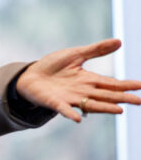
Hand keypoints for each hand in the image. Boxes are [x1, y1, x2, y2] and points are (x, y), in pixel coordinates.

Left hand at [16, 38, 140, 122]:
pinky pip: (64, 109)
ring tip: (119, 110)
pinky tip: (78, 118)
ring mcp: (69, 98)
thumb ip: (96, 50)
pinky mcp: (54, 102)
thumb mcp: (75, 55)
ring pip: (91, 104)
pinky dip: (71, 113)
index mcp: (89, 80)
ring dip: (104, 108)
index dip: (126, 85)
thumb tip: (119, 41)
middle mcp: (83, 91)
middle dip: (122, 98)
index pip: (111, 83)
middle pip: (106, 96)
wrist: (29, 76)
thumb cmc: (52, 66)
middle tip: (138, 101)